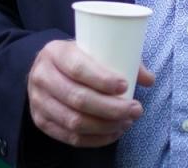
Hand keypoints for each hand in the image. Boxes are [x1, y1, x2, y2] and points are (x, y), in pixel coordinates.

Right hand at [27, 40, 154, 147]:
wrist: (45, 68)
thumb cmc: (77, 57)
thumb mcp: (93, 48)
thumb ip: (122, 58)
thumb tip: (149, 79)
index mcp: (55, 52)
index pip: (78, 69)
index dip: (103, 80)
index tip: (125, 85)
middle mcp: (42, 76)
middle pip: (78, 99)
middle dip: (111, 108)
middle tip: (135, 109)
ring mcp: (38, 101)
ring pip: (74, 122)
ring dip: (105, 126)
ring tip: (127, 122)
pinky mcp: (41, 121)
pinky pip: (69, 137)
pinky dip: (95, 140)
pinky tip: (113, 134)